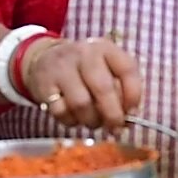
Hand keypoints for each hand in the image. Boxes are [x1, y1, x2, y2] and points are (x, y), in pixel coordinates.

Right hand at [19, 37, 143, 130]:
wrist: (44, 59)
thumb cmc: (84, 70)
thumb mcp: (105, 68)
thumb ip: (121, 89)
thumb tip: (128, 120)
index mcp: (105, 48)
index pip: (127, 69)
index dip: (133, 96)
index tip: (132, 113)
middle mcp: (84, 54)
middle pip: (103, 89)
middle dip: (113, 115)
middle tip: (116, 129)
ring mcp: (62, 68)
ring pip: (81, 104)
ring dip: (91, 120)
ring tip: (94, 122)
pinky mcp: (45, 85)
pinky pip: (61, 112)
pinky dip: (71, 121)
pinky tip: (75, 117)